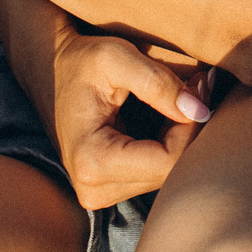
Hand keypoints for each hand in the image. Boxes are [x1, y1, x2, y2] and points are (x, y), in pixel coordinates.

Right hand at [50, 24, 215, 208]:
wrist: (50, 70)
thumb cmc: (81, 60)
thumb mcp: (115, 57)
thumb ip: (158, 82)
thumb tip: (200, 111)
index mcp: (91, 162)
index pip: (167, 160)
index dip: (192, 125)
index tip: (200, 86)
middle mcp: (93, 190)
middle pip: (169, 170)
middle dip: (192, 127)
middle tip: (201, 84)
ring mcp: (100, 195)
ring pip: (167, 173)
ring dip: (184, 134)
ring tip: (188, 93)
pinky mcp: (109, 189)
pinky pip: (156, 171)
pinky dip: (171, 142)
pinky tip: (173, 112)